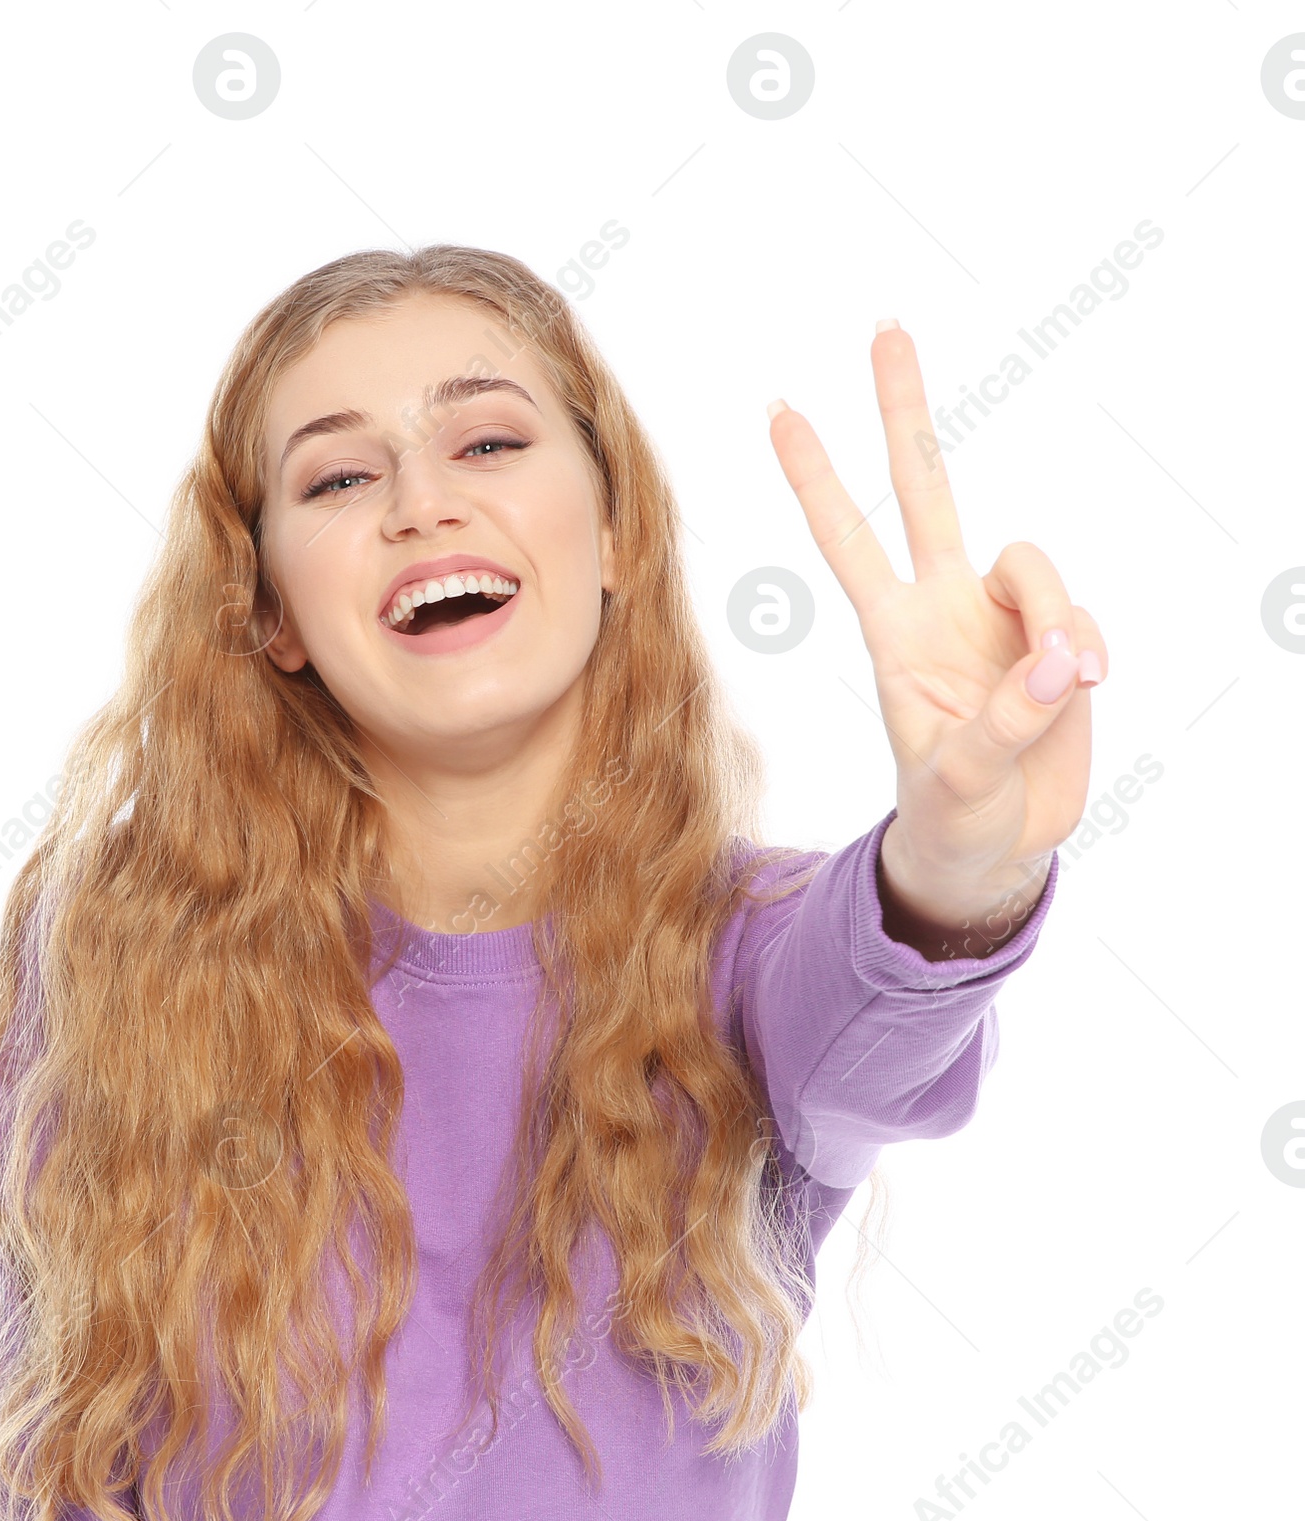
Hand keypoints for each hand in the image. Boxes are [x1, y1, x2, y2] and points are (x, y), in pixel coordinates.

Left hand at [766, 319, 1107, 950]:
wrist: (995, 849)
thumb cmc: (952, 816)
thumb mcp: (960, 782)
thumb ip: (1005, 721)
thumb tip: (1059, 660)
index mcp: (895, 634)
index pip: (847, 539)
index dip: (816, 478)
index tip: (778, 411)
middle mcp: (943, 608)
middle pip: (924, 488)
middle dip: (903, 411)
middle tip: (884, 327)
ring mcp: (999, 619)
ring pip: (1033, 567)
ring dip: (1058, 618)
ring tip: (1068, 686)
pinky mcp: (1054, 641)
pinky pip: (1079, 617)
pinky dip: (1087, 649)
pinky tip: (1082, 689)